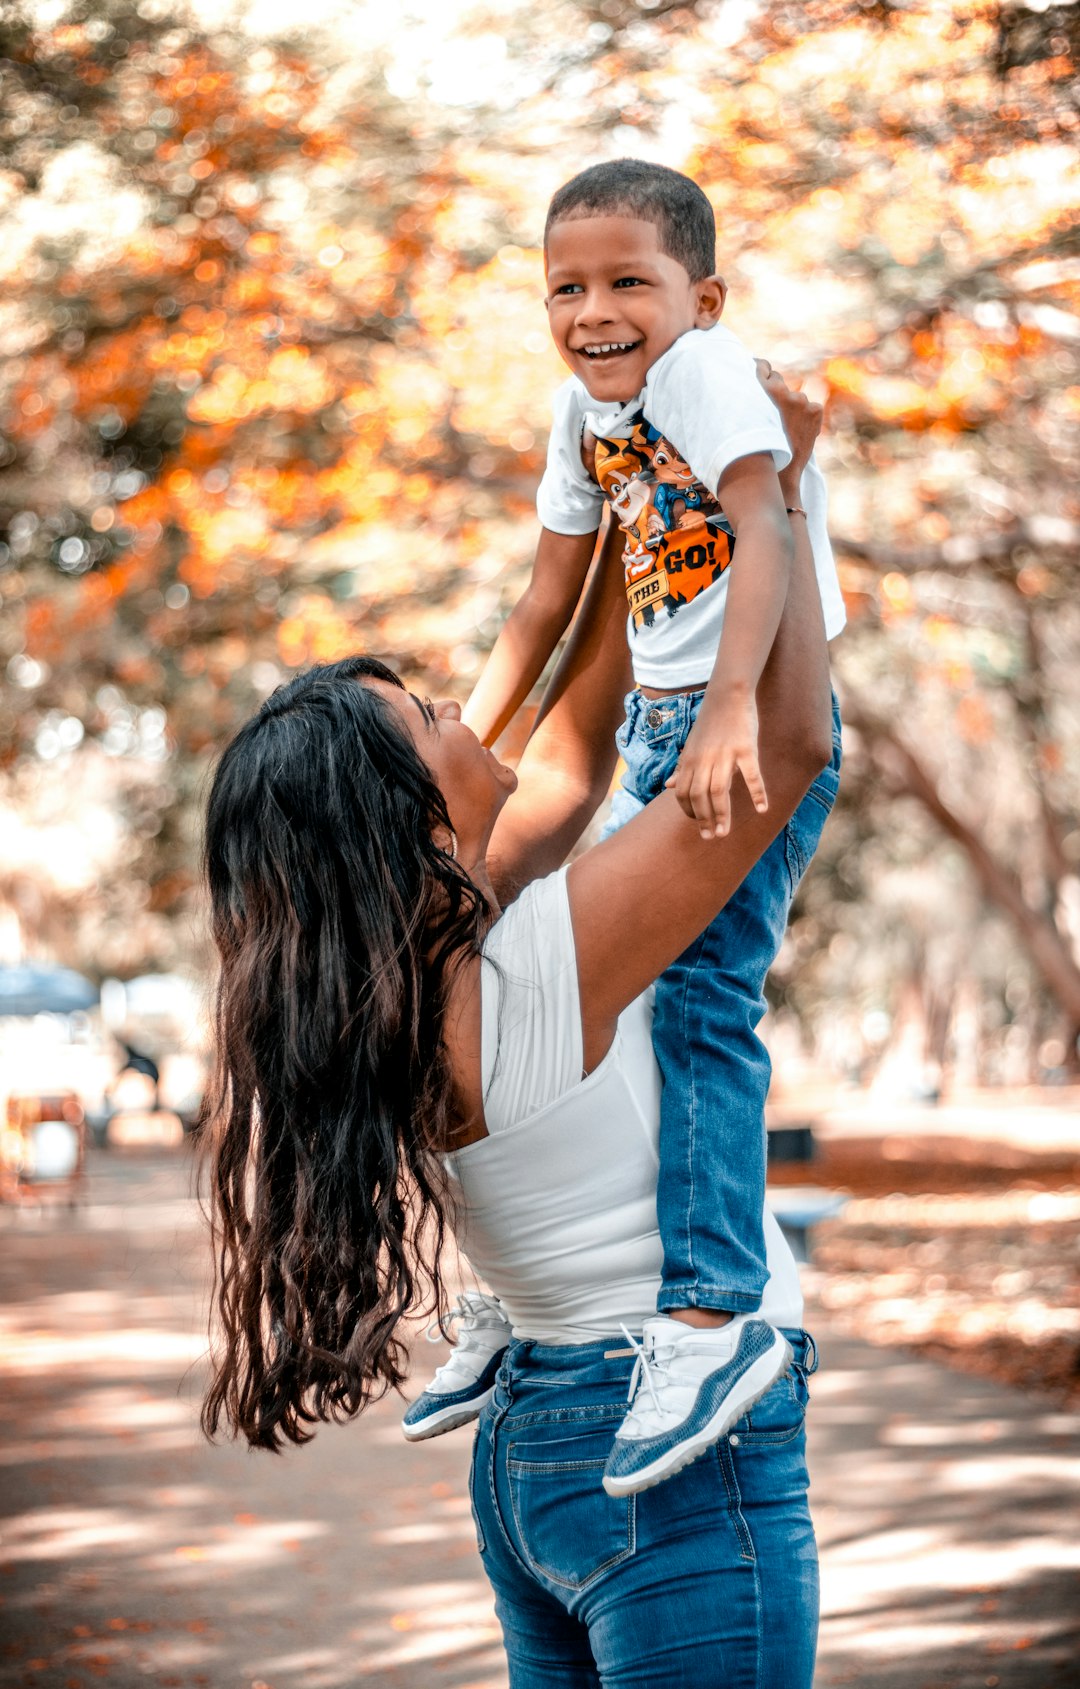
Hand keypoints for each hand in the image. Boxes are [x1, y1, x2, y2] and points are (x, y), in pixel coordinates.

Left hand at [665, 686, 766, 838]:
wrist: (728, 694)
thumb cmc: (710, 721)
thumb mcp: (691, 745)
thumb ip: (681, 767)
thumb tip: (668, 786)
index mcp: (690, 759)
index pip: (683, 793)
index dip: (688, 811)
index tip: (698, 824)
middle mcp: (704, 759)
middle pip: (699, 795)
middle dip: (703, 819)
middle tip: (712, 837)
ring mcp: (724, 754)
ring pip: (720, 790)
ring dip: (722, 814)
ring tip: (725, 832)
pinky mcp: (745, 748)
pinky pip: (751, 774)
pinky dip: (757, 792)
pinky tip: (762, 809)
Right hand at [755, 360, 822, 498]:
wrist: (780, 473)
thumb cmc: (759, 449)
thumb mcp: (752, 421)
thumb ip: (757, 402)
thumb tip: (760, 382)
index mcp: (761, 392)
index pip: (763, 368)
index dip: (762, 371)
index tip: (761, 370)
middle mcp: (781, 391)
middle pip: (780, 381)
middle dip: (778, 392)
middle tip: (774, 411)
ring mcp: (800, 400)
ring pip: (796, 398)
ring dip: (793, 410)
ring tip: (786, 430)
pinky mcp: (815, 409)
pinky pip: (812, 408)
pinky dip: (808, 419)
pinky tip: (800, 432)